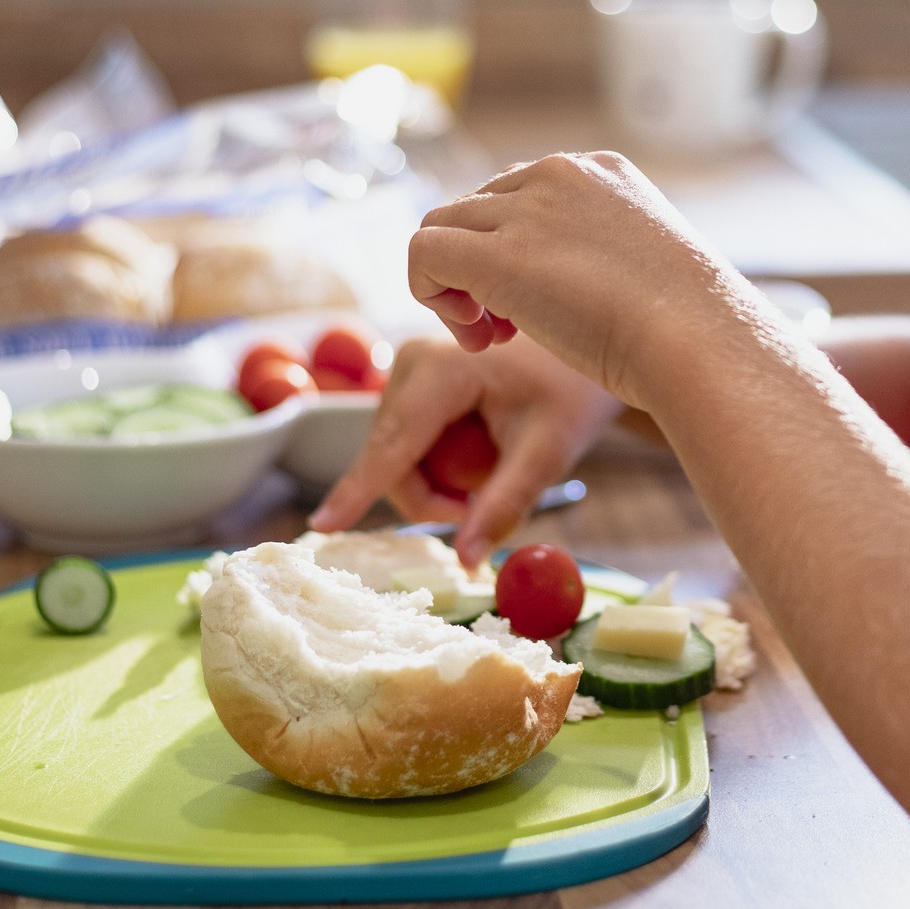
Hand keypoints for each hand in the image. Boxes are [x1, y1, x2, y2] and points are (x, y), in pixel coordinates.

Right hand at [308, 333, 621, 565]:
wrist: (588, 346)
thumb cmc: (573, 392)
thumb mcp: (546, 452)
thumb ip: (503, 505)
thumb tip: (466, 562)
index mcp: (441, 369)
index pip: (392, 446)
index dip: (359, 491)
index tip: (321, 527)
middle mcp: (411, 362)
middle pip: (394, 462)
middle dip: (438, 497)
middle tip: (491, 502)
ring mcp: (407, 370)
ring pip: (399, 461)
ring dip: (442, 483)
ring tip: (497, 459)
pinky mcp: (412, 384)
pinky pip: (408, 448)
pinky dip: (441, 464)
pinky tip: (480, 446)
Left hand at [407, 151, 763, 411]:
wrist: (698, 339)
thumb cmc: (688, 326)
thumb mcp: (649, 269)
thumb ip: (604, 258)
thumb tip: (571, 287)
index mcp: (601, 171)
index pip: (520, 191)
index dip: (513, 249)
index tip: (535, 304)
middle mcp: (560, 173)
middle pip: (476, 207)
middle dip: (481, 270)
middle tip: (507, 330)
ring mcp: (527, 208)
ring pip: (444, 226)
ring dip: (455, 285)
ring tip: (491, 337)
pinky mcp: (497, 252)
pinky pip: (423, 252)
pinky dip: (430, 294)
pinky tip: (476, 336)